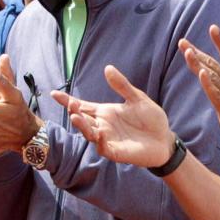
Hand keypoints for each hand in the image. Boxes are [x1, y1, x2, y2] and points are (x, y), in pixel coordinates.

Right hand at [53, 65, 173, 167]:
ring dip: (81, 126)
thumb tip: (107, 68)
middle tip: (71, 104)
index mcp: (104, 112)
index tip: (54, 93)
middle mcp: (102, 125)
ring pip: (88, 133)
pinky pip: (103, 147)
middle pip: (82, 119)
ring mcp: (107, 139)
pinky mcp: (115, 152)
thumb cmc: (151, 119)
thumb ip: (122, 85)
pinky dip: (99, 141)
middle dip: (74, 111)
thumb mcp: (137, 98)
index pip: (82, 105)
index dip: (67, 100)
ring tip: (75, 117)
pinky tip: (98, 134)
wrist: (165, 140)